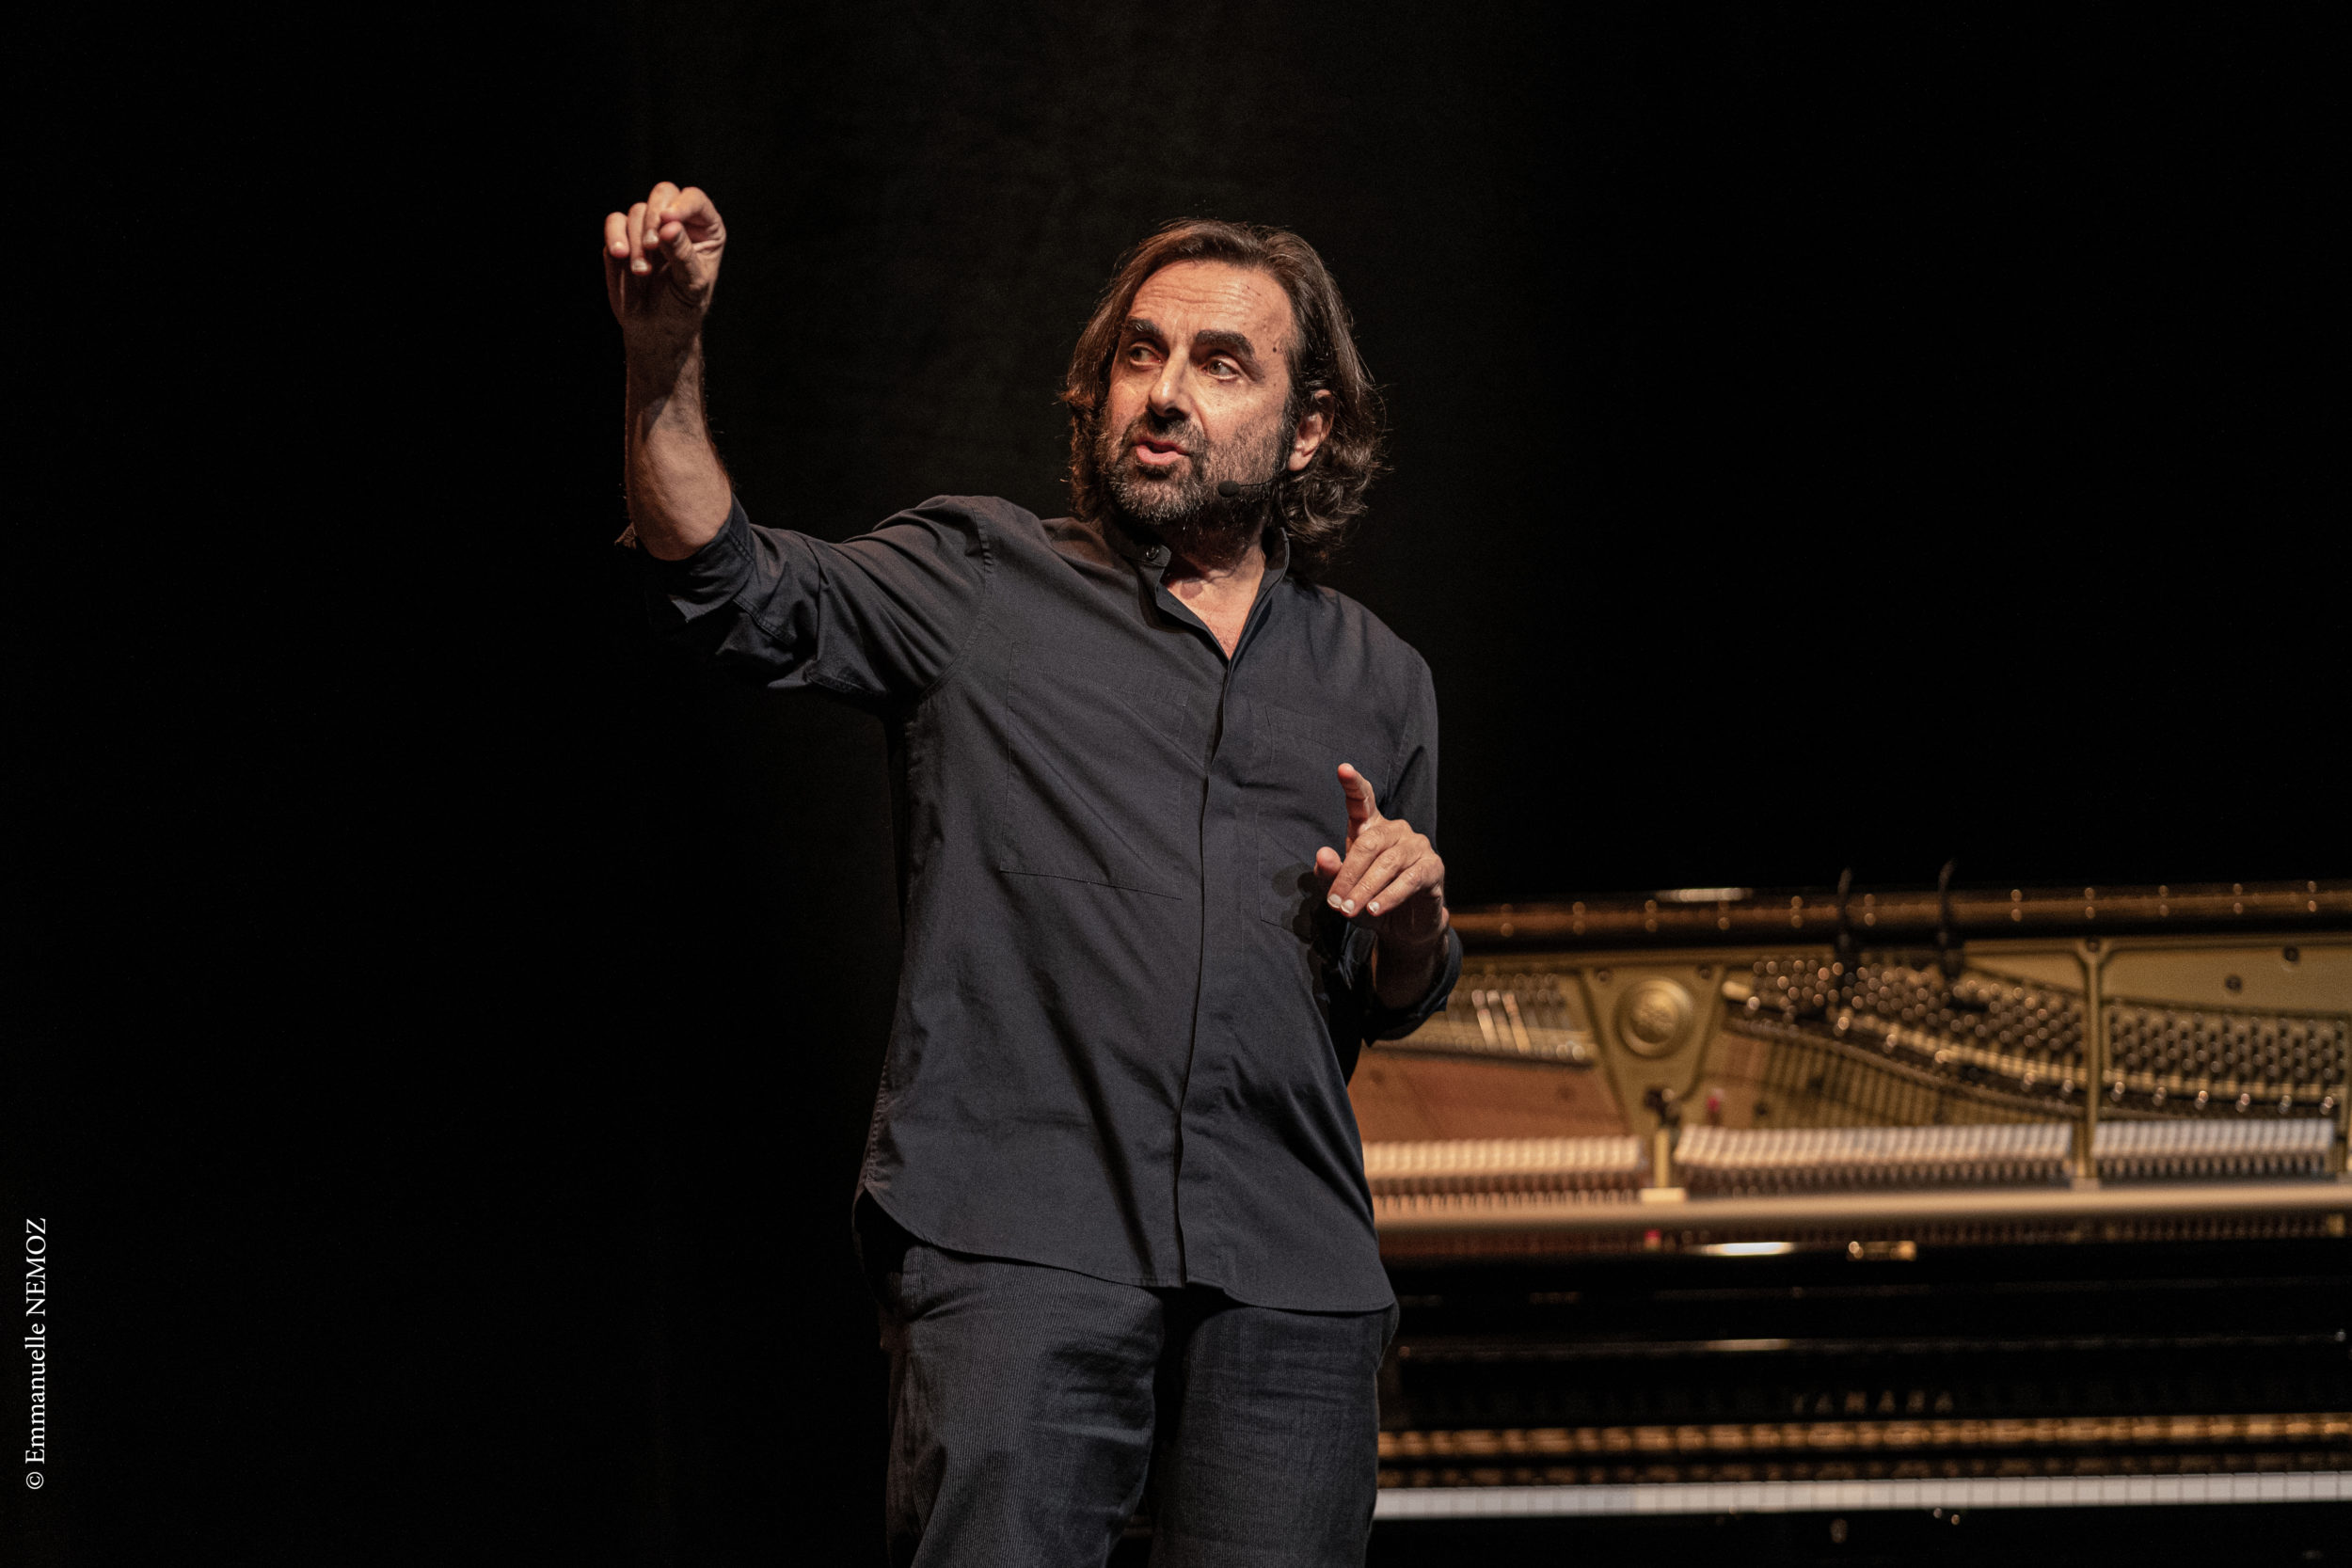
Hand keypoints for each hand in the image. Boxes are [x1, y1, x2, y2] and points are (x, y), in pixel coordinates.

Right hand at [602, 182, 725, 369]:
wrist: (656, 329)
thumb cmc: (682, 308)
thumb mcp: (691, 285)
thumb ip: (682, 255)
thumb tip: (669, 226)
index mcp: (704, 229)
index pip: (694, 200)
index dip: (681, 205)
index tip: (668, 220)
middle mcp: (676, 223)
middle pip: (663, 193)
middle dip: (654, 217)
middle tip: (653, 246)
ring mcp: (648, 228)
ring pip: (637, 211)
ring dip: (636, 240)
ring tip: (642, 272)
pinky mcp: (623, 238)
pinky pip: (614, 221)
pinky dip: (615, 236)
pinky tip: (621, 255)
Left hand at [1316, 763, 1448, 978]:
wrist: (1403, 926)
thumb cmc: (1369, 899)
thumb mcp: (1344, 890)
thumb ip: (1330, 874)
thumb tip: (1323, 854)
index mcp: (1371, 827)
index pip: (1364, 800)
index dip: (1354, 784)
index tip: (1343, 769)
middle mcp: (1396, 830)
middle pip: (1369, 843)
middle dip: (1349, 874)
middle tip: (1335, 902)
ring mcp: (1417, 846)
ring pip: (1388, 863)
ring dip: (1366, 889)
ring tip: (1349, 910)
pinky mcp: (1433, 867)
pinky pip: (1410, 879)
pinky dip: (1390, 896)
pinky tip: (1375, 910)